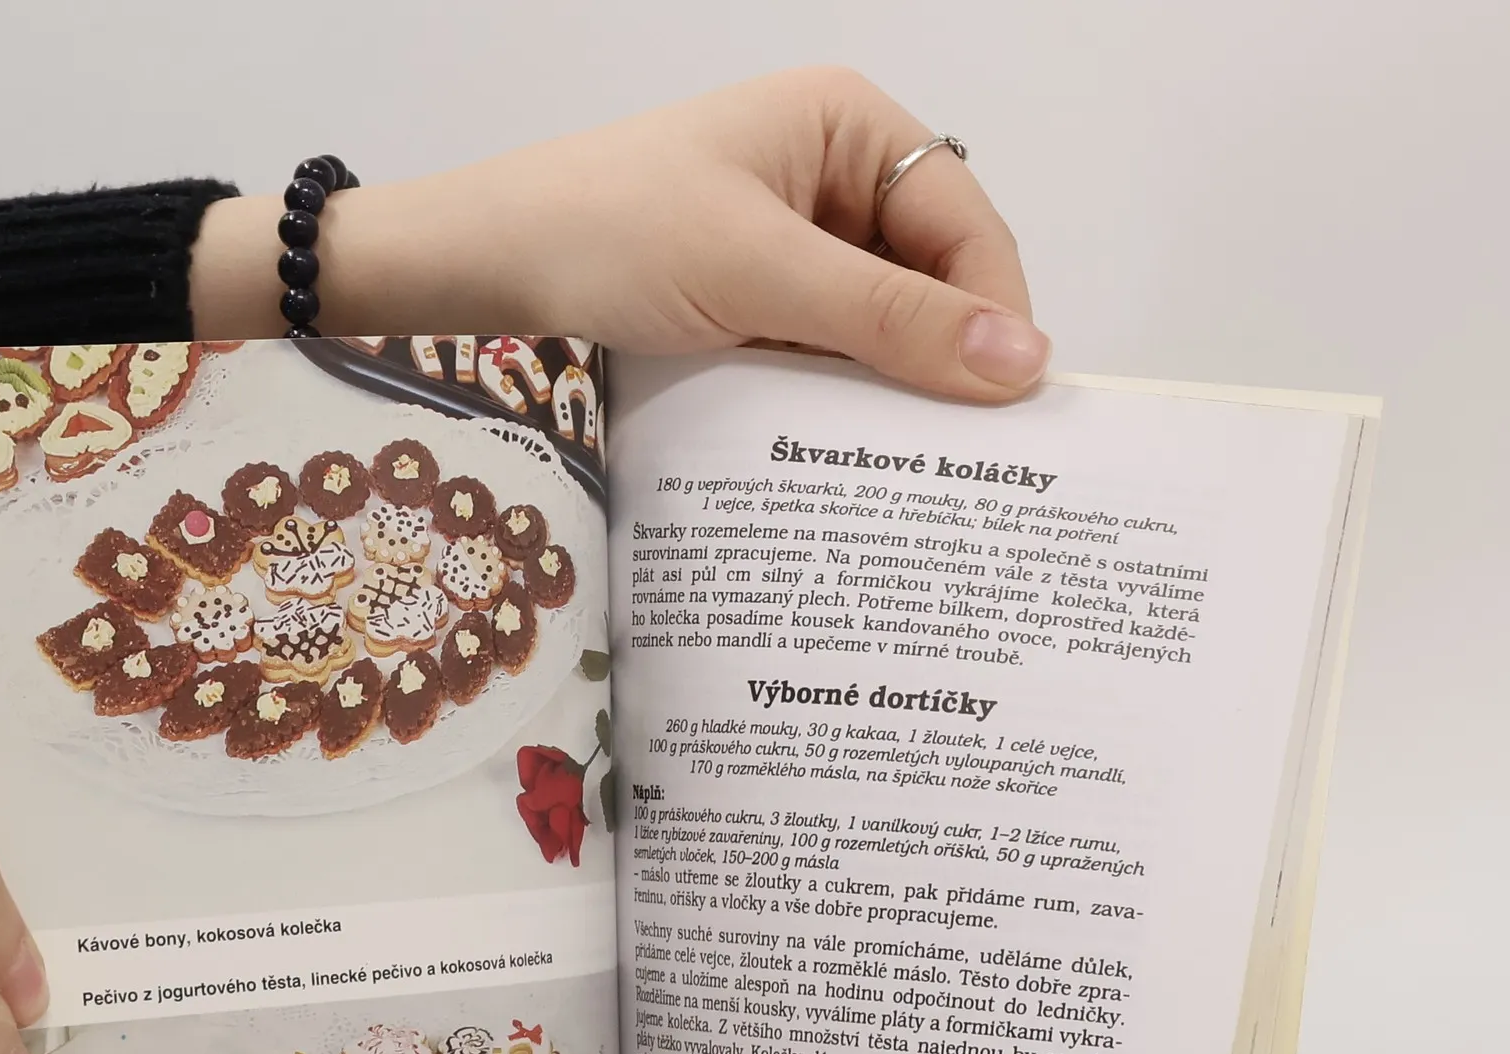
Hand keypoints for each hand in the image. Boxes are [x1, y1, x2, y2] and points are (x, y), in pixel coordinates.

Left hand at [192, 68, 1046, 402]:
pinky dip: (839, 392)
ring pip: (880, 320)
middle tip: (968, 464)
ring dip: (891, 386)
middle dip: (946, 357)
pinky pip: (827, 344)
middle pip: (931, 275)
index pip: (965, 224)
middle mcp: (833, 172)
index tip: (1012, 415)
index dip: (996, 314)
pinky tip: (846, 449)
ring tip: (914, 471)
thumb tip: (1025, 365)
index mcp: (850, 126)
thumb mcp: (764, 274)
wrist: (484, 260)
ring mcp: (792, 235)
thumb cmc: (617, 235)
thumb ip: (891, 320)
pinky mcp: (755, 292)